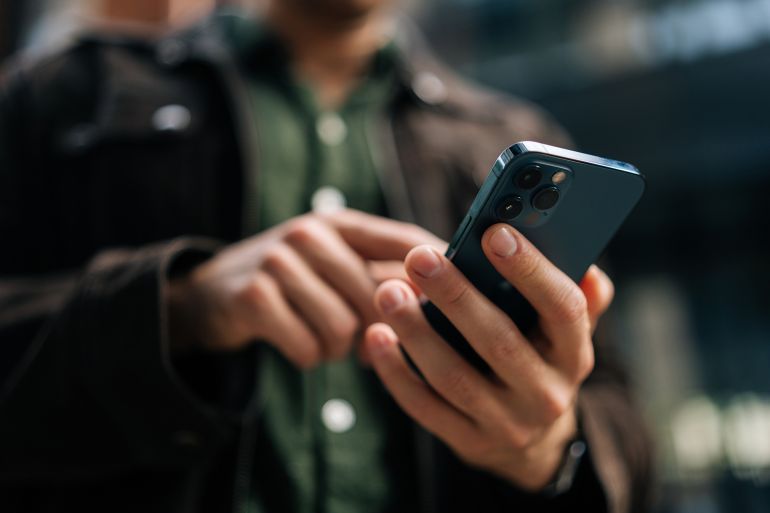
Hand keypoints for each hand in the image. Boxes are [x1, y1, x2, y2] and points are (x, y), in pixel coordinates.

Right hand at [166, 209, 442, 367]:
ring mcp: (279, 260)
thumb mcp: (333, 266)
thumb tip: (445, 301)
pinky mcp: (253, 295)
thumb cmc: (290, 284)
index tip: (465, 298)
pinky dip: (308, 356)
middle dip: (376, 330)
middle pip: (378, 296)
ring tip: (324, 339)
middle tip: (363, 342)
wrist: (210, 295)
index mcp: (341, 223)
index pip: (406, 241)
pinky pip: (308, 346)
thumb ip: (381, 276)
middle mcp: (311, 232)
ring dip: (338, 348)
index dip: (439, 270)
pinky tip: (298, 343)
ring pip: (344, 327)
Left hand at [363, 224, 613, 489]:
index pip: (562, 308)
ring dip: (416, 331)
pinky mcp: (468, 442)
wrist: (532, 442)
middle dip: (456, 296)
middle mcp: (546, 394)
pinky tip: (376, 335)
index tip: (493, 233)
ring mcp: (506, 424)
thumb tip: (585, 263)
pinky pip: (425, 406)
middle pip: (499, 341)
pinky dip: (397, 371)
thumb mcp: (565, 333)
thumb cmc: (540, 361)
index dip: (530, 270)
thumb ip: (579, 297)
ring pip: (454, 376)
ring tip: (388, 292)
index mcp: (574, 354)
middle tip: (420, 258)